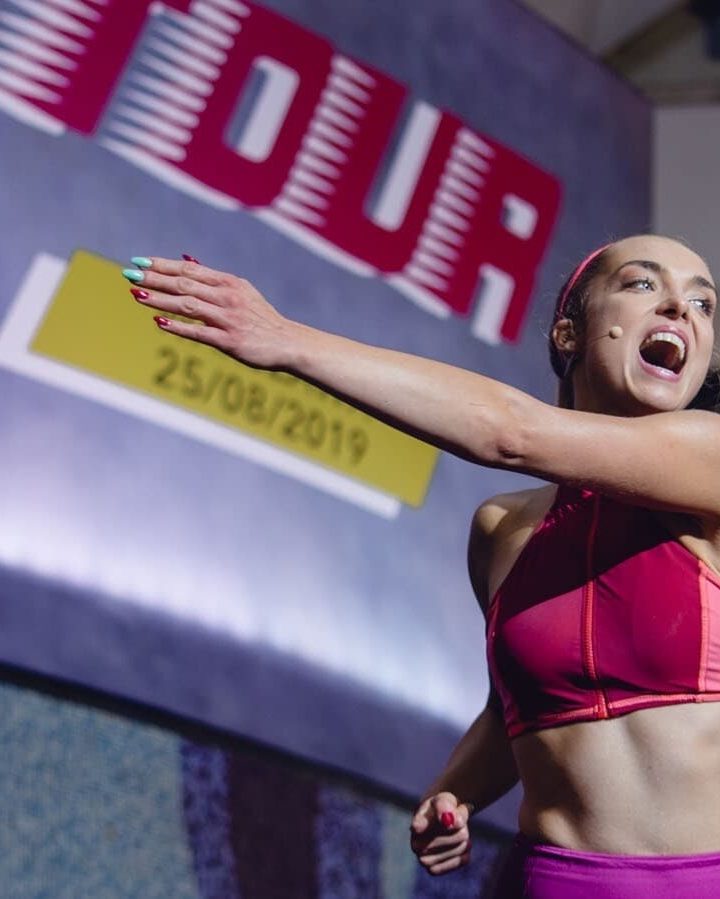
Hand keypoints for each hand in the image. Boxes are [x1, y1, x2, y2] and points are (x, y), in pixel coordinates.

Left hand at [124, 256, 296, 369]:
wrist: (287, 342)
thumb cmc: (260, 318)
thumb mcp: (241, 291)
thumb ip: (212, 278)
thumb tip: (186, 259)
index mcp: (229, 283)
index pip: (189, 269)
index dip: (162, 264)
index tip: (139, 260)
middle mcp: (227, 297)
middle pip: (184, 284)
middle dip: (154, 278)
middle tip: (129, 274)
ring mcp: (228, 319)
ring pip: (188, 306)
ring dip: (160, 299)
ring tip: (136, 294)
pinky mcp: (229, 341)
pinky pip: (199, 332)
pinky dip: (178, 327)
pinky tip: (158, 322)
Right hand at [410, 791, 472, 874]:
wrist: (442, 821)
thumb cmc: (443, 808)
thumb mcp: (445, 799)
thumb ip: (445, 806)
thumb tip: (452, 821)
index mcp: (417, 823)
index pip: (418, 824)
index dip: (420, 824)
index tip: (421, 824)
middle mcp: (416, 844)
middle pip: (453, 835)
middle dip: (461, 826)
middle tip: (459, 821)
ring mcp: (424, 860)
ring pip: (460, 847)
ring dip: (464, 838)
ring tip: (457, 831)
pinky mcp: (435, 870)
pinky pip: (462, 859)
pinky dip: (465, 851)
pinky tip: (458, 844)